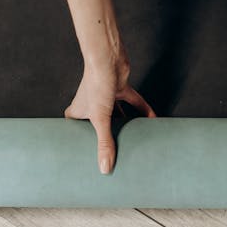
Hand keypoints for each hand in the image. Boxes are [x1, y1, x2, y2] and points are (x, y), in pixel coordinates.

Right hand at [64, 43, 155, 173]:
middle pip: (98, 124)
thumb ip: (105, 143)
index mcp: (78, 111)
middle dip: (106, 136)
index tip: (84, 154)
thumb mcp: (100, 119)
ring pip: (117, 114)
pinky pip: (133, 102)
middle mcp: (91, 103)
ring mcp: (107, 96)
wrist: (108, 57)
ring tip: (134, 140)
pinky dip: (143, 110)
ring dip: (126, 124)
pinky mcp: (121, 87)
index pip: (75, 129)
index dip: (78, 140)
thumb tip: (105, 168)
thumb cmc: (96, 83)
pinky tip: (152, 120)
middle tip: (113, 153)